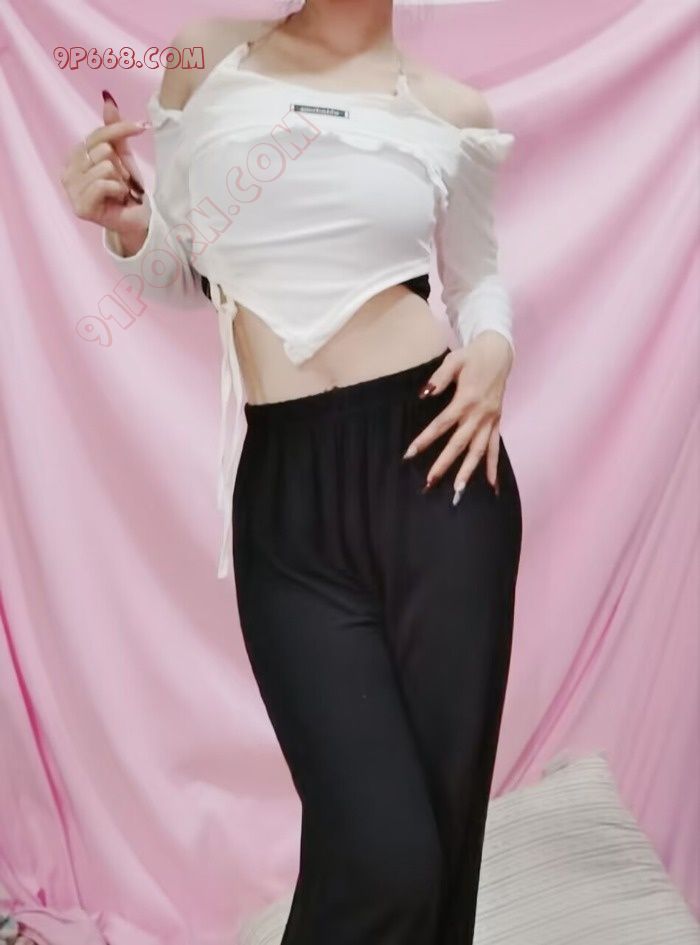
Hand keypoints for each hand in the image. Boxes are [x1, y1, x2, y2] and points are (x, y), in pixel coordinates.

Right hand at [60, 91, 149, 241]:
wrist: (137, 218)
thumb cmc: (128, 188)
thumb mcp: (122, 155)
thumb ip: (113, 130)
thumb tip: (107, 98)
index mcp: (75, 157)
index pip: (97, 135)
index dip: (120, 129)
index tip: (142, 126)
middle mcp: (68, 172)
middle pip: (102, 150)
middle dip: (121, 166)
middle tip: (123, 181)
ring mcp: (71, 191)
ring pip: (105, 167)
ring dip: (121, 181)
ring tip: (120, 192)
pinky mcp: (80, 208)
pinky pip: (104, 184)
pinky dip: (118, 191)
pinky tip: (117, 200)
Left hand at [403, 331, 513, 502]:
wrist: (499, 352)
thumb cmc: (472, 356)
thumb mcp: (454, 360)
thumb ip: (438, 378)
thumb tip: (424, 394)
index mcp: (467, 399)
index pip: (442, 424)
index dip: (425, 439)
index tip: (410, 453)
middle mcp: (480, 414)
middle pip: (459, 443)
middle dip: (445, 464)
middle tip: (430, 481)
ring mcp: (490, 420)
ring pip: (479, 450)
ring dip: (468, 471)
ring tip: (458, 490)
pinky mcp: (496, 422)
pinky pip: (495, 447)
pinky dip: (493, 466)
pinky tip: (491, 486)